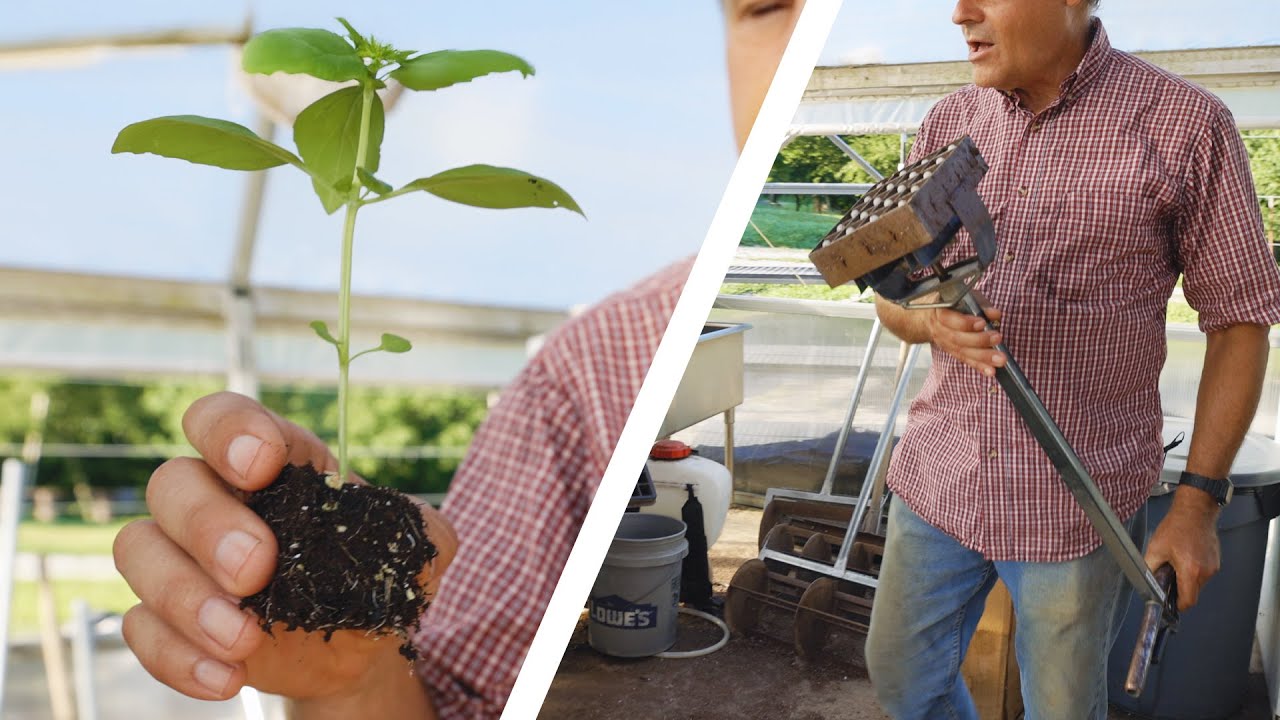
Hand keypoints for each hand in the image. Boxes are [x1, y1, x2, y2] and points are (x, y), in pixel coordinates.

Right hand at [113, 391, 457, 704]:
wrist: (361, 649)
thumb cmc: (381, 574)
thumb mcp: (419, 545)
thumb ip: (418, 529)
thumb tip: (410, 533)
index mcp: (275, 461)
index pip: (222, 417)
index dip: (229, 431)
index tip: (262, 466)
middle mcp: (216, 497)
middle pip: (171, 482)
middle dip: (207, 524)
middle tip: (255, 569)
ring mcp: (183, 558)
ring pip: (138, 550)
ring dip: (185, 596)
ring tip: (243, 638)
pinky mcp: (170, 620)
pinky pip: (139, 627)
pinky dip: (176, 656)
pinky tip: (227, 678)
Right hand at [927, 305, 1005, 376]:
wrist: (931, 318)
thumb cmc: (954, 305)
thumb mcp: (965, 298)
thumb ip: (980, 305)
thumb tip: (994, 314)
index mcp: (940, 312)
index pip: (949, 319)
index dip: (965, 323)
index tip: (982, 323)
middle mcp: (940, 330)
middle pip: (957, 338)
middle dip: (979, 340)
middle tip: (997, 338)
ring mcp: (946, 344)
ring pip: (963, 352)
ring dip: (983, 357)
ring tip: (999, 359)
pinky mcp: (954, 353)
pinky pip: (966, 360)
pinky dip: (979, 366)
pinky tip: (991, 371)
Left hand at [1143, 487, 1220, 610]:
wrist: (1195, 511)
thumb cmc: (1177, 526)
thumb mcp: (1156, 548)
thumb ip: (1151, 569)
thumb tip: (1149, 582)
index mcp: (1191, 571)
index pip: (1188, 601)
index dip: (1177, 605)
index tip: (1169, 602)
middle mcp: (1206, 571)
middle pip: (1193, 593)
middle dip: (1180, 589)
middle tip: (1168, 576)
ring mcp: (1213, 566)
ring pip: (1198, 583)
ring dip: (1187, 578)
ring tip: (1176, 562)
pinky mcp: (1215, 560)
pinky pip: (1203, 573)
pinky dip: (1193, 570)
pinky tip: (1184, 556)